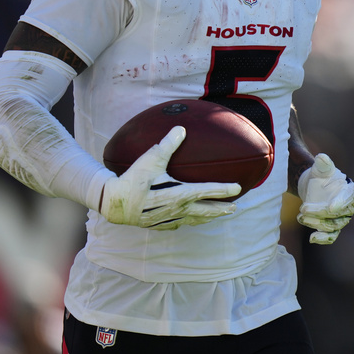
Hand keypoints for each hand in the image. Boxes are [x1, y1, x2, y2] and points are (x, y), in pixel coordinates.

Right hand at [100, 126, 239, 229]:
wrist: (115, 204)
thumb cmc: (134, 180)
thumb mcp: (151, 159)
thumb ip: (168, 144)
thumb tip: (181, 128)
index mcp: (180, 193)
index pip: (208, 191)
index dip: (224, 189)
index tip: (238, 188)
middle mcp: (179, 208)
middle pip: (206, 210)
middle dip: (222, 209)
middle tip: (235, 208)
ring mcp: (170, 218)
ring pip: (195, 219)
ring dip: (208, 217)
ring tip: (218, 215)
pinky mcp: (161, 224)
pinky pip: (181, 223)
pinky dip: (190, 221)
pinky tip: (191, 219)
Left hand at [297, 154, 353, 244]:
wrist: (313, 187)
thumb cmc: (320, 176)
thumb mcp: (321, 168)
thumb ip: (323, 164)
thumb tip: (321, 157)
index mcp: (351, 191)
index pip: (348, 199)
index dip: (340, 204)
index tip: (330, 208)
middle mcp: (349, 207)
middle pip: (338, 215)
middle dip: (321, 213)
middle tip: (303, 209)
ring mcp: (341, 219)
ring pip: (332, 226)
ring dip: (316, 224)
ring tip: (300, 216)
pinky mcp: (332, 228)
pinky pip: (331, 237)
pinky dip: (322, 239)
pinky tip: (312, 238)